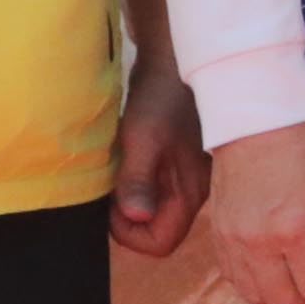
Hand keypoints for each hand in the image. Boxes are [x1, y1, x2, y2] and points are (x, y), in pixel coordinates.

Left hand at [108, 67, 210, 260]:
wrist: (173, 60)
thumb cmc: (161, 97)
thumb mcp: (144, 138)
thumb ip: (139, 179)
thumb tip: (137, 216)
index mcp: (191, 190)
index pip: (160, 243)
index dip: (129, 232)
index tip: (114, 202)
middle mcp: (192, 190)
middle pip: (156, 230)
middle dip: (126, 217)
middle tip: (112, 185)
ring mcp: (183, 178)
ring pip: (150, 211)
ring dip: (126, 198)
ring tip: (117, 168)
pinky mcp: (172, 165)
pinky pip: (149, 192)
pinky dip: (131, 184)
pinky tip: (124, 159)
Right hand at [199, 120, 304, 303]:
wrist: (257, 122)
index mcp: (297, 231)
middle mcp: (260, 243)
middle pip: (287, 301)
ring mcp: (234, 242)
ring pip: (257, 297)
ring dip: (287, 303)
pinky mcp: (218, 238)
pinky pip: (235, 280)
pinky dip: (258, 290)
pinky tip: (278, 279)